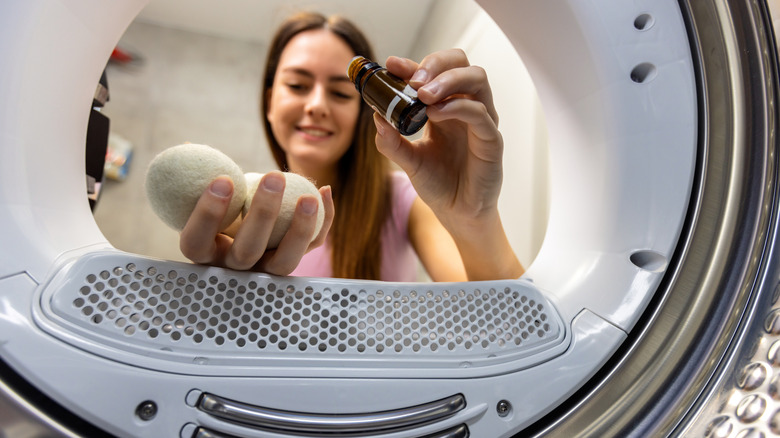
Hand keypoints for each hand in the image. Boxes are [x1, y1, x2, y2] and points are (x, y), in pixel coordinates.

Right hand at [179, 171, 333, 274]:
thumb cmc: (220, 201)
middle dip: (262, 214)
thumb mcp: (203, 192)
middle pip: (247, 251)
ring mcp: (266, 269)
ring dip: (300, 229)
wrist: (245, 219)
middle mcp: (234, 267)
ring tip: (309, 196)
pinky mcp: (294, 259)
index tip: (223, 179)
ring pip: (285, 261)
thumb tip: (184, 148)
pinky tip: (325, 190)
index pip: (197, 241)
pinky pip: (312, 245)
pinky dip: (323, 220)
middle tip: (273, 176)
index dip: (208, 215)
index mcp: (204, 252)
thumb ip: (196, 176)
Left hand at [375, 49, 522, 279]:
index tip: (391, 64)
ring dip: (447, 80)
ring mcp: (482, 121)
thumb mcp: (408, 161)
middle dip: (435, 64)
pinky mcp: (491, 139)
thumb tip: (376, 116)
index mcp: (445, 107)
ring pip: (476, 79)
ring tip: (422, 94)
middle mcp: (466, 107)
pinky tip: (435, 113)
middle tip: (412, 80)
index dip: (413, 64)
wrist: (457, 213)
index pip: (434, 72)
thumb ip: (391, 141)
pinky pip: (480, 113)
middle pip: (461, 63)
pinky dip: (457, 106)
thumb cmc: (439, 184)